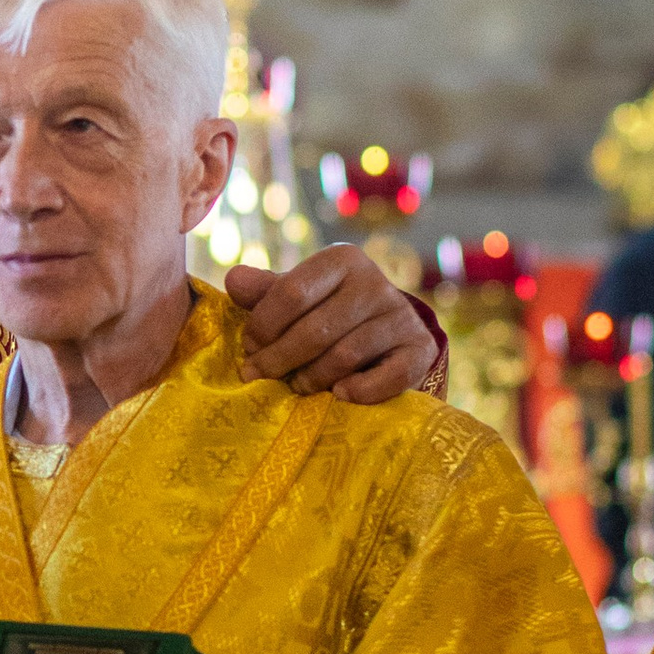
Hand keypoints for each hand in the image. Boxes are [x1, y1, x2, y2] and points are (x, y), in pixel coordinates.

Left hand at [225, 249, 435, 404]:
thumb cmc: (329, 309)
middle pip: (316, 329)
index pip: (292, 293)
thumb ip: (265, 291)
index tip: (248, 349)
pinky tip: (339, 395)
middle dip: (279, 359)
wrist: (388, 329)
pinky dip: (362, 390)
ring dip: (313, 378)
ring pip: (346, 355)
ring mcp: (401, 315)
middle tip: (257, 377)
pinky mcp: (420, 347)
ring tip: (294, 387)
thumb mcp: (298, 295)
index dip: (263, 326)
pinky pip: (391, 376)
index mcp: (341, 259)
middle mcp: (375, 282)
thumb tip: (233, 280)